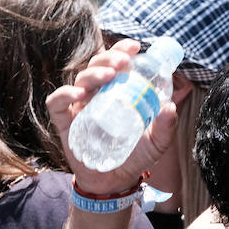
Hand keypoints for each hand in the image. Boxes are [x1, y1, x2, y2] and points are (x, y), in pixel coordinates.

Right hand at [45, 39, 179, 194]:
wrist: (114, 181)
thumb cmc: (135, 156)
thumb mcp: (157, 143)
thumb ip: (165, 127)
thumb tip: (171, 108)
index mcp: (117, 91)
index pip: (117, 63)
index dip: (122, 49)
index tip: (134, 47)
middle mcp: (97, 94)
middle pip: (97, 65)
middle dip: (109, 57)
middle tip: (123, 62)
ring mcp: (79, 106)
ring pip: (80, 79)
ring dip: (93, 73)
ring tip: (109, 76)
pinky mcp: (65, 121)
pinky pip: (57, 102)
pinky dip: (65, 94)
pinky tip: (79, 94)